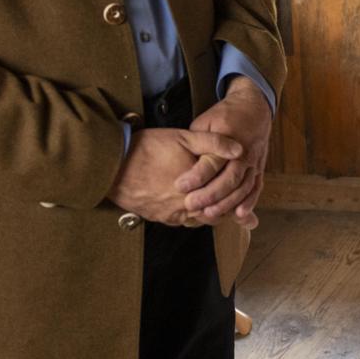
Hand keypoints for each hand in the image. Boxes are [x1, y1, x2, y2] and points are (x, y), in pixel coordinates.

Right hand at [109, 128, 243, 225]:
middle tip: (244, 217)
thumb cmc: (146, 149)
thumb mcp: (182, 137)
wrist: (110, 166)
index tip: (250, 211)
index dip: (239, 205)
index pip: (224, 203)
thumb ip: (213, 143)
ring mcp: (168, 214)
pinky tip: (196, 209)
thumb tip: (239, 150)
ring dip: (210, 215)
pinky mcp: (157, 216)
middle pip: (213, 215)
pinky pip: (181, 221)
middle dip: (228, 214)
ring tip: (223, 211)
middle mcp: (182, 206)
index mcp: (194, 189)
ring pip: (197, 220)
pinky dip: (193, 216)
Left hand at [178, 76, 271, 227]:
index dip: (196, 175)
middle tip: (191, 205)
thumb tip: (182, 161)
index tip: (180, 186)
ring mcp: (253, 161)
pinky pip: (256, 188)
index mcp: (228, 137)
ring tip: (210, 213)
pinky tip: (239, 214)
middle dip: (210, 194)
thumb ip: (196, 142)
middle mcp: (243, 151)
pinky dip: (249, 202)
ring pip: (243, 186)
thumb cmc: (225, 115)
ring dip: (228, 203)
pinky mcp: (259, 168)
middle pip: (228, 178)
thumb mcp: (205, 122)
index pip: (212, 161)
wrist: (253, 108)